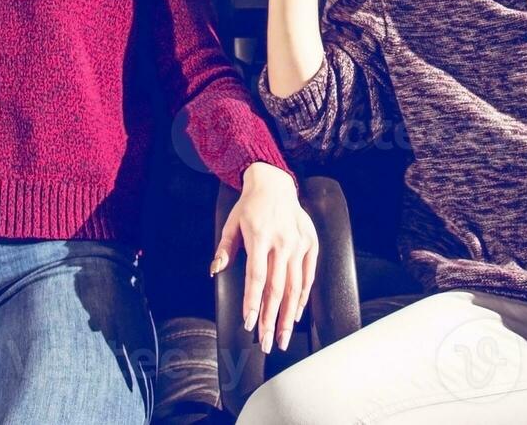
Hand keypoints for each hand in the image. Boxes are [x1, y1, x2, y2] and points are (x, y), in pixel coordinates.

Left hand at [211, 161, 317, 352]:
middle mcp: (282, 242)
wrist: (275, 183)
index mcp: (259, 237)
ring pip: (295, 286)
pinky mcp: (311, 243)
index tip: (249, 324)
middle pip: (277, 288)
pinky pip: (309, 275)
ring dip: (288, 315)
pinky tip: (296, 314)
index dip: (253, 303)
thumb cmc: (250, 206)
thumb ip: (224, 248)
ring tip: (282, 336)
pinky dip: (303, 297)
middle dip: (271, 319)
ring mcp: (299, 243)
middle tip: (267, 343)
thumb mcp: (231, 223)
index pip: (256, 278)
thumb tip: (215, 270)